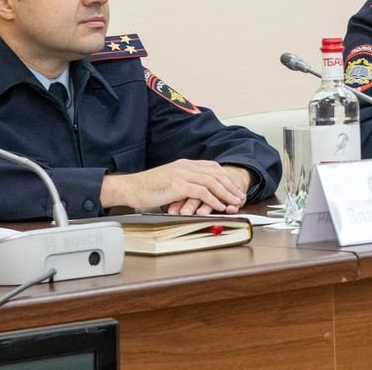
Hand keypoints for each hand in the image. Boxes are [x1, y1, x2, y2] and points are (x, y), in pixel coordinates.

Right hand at [100, 159, 248, 214]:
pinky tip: (219, 206)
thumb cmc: (148, 188)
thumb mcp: (169, 182)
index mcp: (185, 164)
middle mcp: (186, 166)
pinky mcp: (178, 185)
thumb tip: (198, 194)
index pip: (212, 167)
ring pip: (212, 182)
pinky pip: (201, 192)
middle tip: (240, 196)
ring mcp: (182, 174)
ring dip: (226, 193)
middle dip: (230, 185)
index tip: (234, 188)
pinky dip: (213, 199)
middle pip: (216, 173)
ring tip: (235, 202)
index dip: (226, 177)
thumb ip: (184, 184)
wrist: (131, 188)